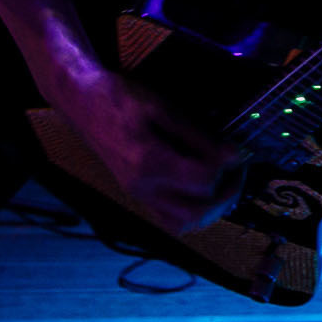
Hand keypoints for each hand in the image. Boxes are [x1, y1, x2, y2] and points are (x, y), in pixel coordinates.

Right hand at [58, 64, 241, 234]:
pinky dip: (191, 212)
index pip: (203, 182)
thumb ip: (198, 136)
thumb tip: (233, 155)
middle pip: (197, 214)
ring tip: (222, 183)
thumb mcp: (162, 107)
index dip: (229, 168)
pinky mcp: (137, 195)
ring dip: (210, 210)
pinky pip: (168, 220)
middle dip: (225, 196)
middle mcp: (142, 187)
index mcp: (148, 163)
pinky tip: (200, 189)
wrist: (82, 102)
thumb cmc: (120, 98)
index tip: (239, 151)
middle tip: (236, 172)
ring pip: (183, 224)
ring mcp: (138, 195)